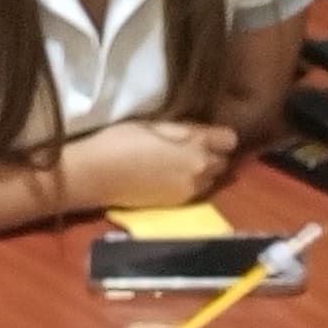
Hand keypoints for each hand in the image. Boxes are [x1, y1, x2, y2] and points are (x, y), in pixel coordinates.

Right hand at [64, 118, 237, 211]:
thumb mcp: (157, 124)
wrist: (97, 175)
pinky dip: (192, 183)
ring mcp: (191, 190)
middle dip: (215, 154)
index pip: (230, 139)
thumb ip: (187, 130)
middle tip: (193, 147)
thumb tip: (206, 133)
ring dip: (205, 171)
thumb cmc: (121, 140)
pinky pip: (198, 191)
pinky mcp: (178, 203)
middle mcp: (201, 170)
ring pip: (213, 179)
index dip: (219, 135)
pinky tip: (173, 176)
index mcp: (197, 144)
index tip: (208, 132)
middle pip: (224, 161)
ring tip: (183, 163)